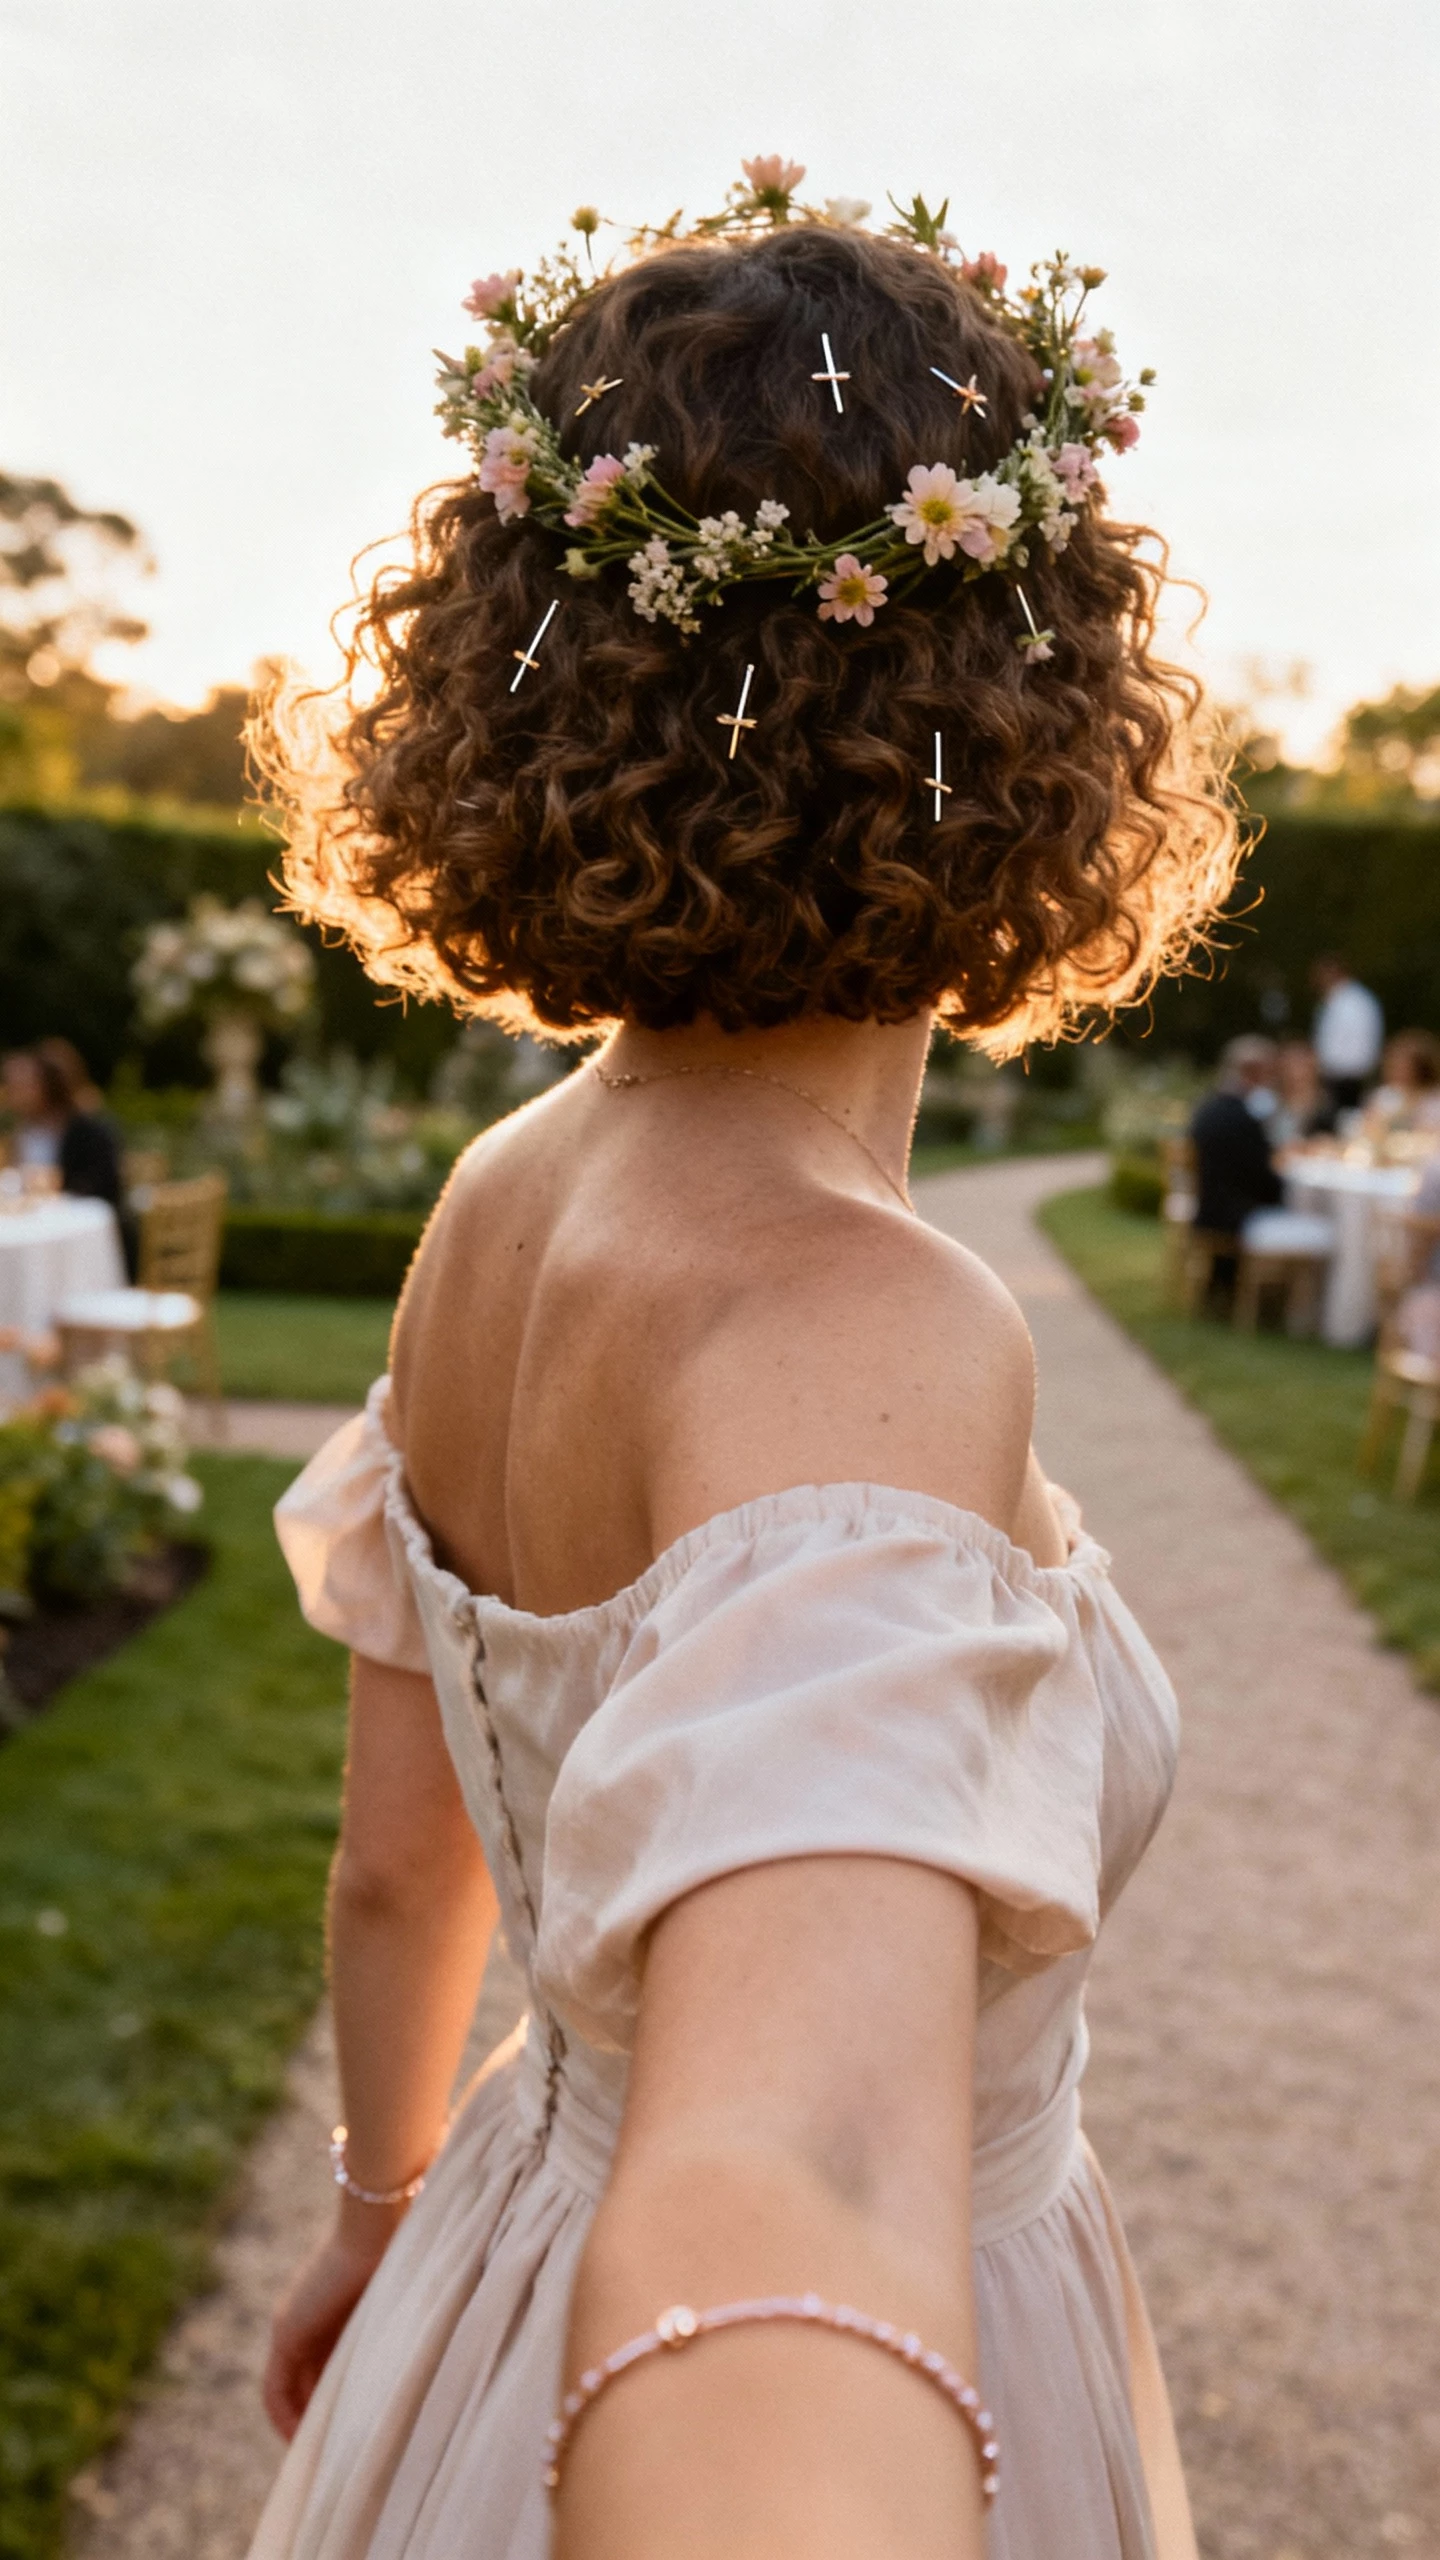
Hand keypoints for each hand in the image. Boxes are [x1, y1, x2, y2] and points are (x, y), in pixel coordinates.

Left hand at [262, 2216, 395, 2439]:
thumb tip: (422, 2360)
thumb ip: (394, 2330)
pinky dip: (284, 2417)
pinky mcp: (287, 2332)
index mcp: (333, 2313)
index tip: (347, 2432)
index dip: (330, 2403)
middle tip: (333, 2454)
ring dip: (300, 2423)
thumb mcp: (398, 2303)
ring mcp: (292, 2325)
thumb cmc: (402, 2253)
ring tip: (318, 2458)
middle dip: (316, 2419)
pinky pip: (275, 2389)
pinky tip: (301, 2442)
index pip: (321, 2370)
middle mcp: (305, 2320)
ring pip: (288, 2390)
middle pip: (302, 2384)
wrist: (379, 2223)